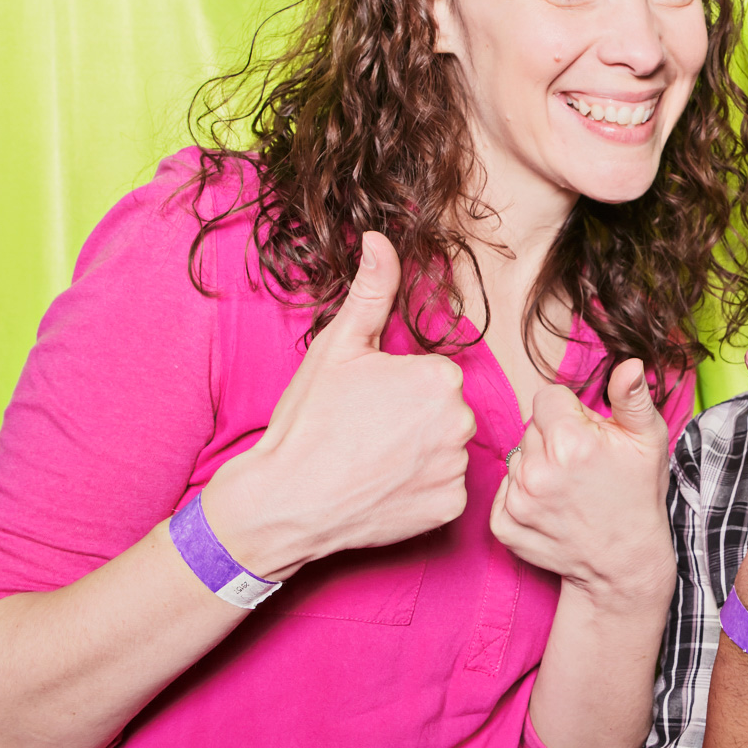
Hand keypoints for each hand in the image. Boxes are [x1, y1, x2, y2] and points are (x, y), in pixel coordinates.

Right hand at [204, 232, 474, 578]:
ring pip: (445, 450)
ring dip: (419, 454)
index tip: (367, 403)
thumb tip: (380, 239)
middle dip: (414, 419)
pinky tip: (384, 489)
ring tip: (372, 462)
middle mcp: (461, 421)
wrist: (286, 500)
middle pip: (445, 411)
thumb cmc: (309, 421)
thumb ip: (372, 292)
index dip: (398, 387)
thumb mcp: (337, 347)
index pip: (433, 375)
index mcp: (441, 377)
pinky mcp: (450, 507)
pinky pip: (445, 491)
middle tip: (366, 433)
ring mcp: (457, 469)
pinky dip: (421, 491)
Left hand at [490, 359, 674, 609]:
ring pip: (517, 458)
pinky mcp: (504, 526)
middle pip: (531, 427)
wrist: (625, 563)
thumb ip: (632, 398)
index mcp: (570, 441)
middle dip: (553, 438)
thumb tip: (629, 364)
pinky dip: (521, 497)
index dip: (570, 413)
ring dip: (536, 466)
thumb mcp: (648, 442)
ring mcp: (517, 500)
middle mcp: (537, 470)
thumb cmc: (638, 496)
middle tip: (581, 466)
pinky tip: (549, 508)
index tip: (587, 436)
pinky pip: (503, 492)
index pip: (547, 397)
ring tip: (567, 489)